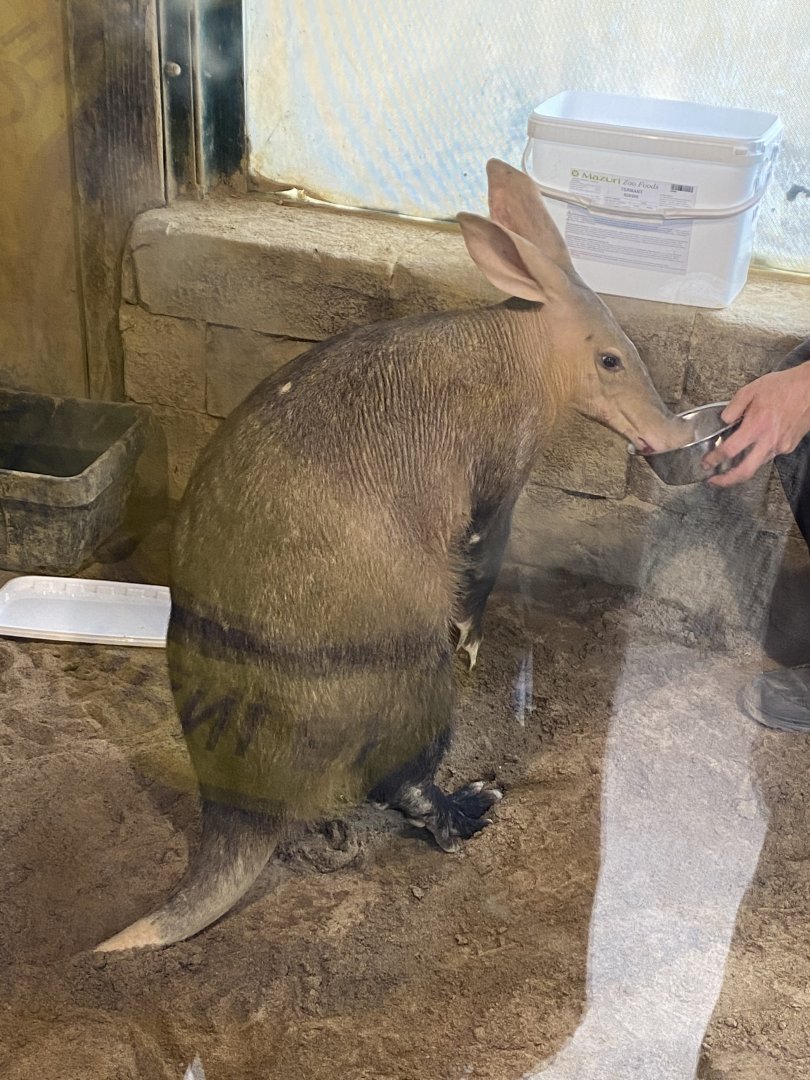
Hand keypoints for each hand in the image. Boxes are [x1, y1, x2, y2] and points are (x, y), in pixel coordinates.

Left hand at [702, 362, 809, 486]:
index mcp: (757, 426)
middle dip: (727, 480)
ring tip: (728, 469)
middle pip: (745, 471)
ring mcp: (781, 446)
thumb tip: (723, 420)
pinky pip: (768, 456)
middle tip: (713, 480)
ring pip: (757, 466)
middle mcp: (769, 440)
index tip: (706, 462)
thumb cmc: (785, 386)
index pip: (730, 450)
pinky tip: (750, 452)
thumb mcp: (752, 390)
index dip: (714, 459)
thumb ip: (734, 407)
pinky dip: (756, 458)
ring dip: (741, 470)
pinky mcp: (789, 446)